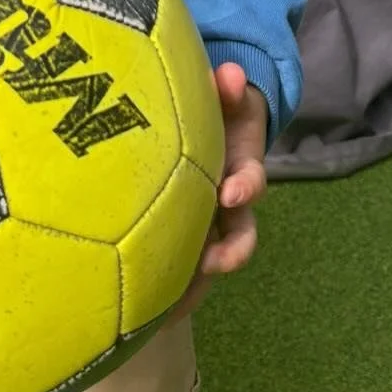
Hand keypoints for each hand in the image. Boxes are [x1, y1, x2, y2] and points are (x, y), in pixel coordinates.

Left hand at [169, 62, 268, 322]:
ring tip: (178, 304)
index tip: (231, 193)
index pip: (249, 181)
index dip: (245, 188)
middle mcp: (227, 203)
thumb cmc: (211, 109)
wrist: (200, 125)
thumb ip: (226, 85)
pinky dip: (169, 297)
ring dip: (198, 278)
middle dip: (230, 250)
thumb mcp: (222, 93)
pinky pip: (180, 273)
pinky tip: (142, 318)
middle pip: (238, 236)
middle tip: (213, 260)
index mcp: (238, 168)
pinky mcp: (183, 238)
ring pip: (211, 259)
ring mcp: (207, 224)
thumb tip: (229, 73)